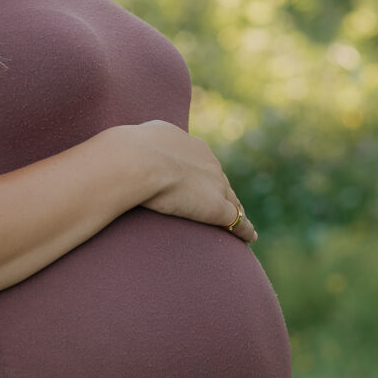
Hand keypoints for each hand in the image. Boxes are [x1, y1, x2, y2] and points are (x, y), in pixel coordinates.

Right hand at [122, 120, 255, 241]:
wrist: (138, 161)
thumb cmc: (129, 152)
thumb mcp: (137, 140)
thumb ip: (140, 146)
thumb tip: (127, 149)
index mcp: (190, 146)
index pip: (202, 162)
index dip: (202, 173)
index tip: (199, 181)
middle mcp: (208, 163)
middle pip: (219, 180)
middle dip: (221, 190)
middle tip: (222, 202)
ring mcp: (215, 186)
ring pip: (231, 199)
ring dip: (235, 210)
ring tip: (239, 220)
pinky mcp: (216, 208)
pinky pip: (237, 221)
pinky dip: (244, 229)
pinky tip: (249, 237)